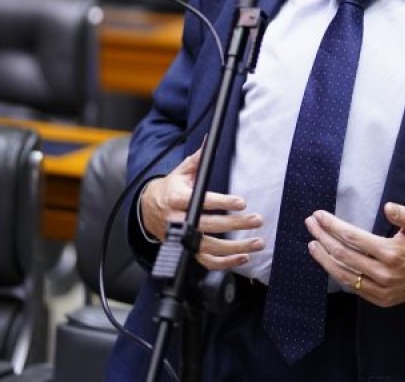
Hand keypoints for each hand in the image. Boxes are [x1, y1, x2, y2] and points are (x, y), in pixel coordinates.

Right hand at [139, 149, 263, 270]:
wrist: (147, 210)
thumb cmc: (169, 189)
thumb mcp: (180, 173)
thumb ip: (197, 160)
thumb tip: (209, 140)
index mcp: (176, 199)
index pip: (202, 201)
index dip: (222, 202)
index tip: (241, 202)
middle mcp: (178, 221)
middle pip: (209, 225)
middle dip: (235, 224)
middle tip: (256, 219)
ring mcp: (182, 239)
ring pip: (209, 247)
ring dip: (236, 247)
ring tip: (257, 241)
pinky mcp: (186, 250)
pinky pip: (206, 262)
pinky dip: (225, 263)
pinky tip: (243, 258)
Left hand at [305, 202, 404, 306]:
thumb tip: (388, 207)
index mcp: (392, 253)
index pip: (352, 237)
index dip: (333, 226)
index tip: (319, 215)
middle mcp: (384, 274)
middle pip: (343, 255)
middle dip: (323, 238)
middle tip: (310, 224)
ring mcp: (381, 290)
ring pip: (344, 275)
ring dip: (324, 258)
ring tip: (312, 244)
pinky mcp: (380, 299)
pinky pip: (353, 287)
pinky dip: (337, 274)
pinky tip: (328, 261)